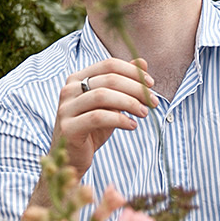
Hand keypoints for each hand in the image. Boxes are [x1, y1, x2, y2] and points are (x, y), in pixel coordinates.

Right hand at [52, 58, 154, 175]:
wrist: (74, 157)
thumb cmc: (93, 128)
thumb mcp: (111, 104)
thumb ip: (124, 83)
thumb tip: (142, 63)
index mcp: (77, 78)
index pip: (109, 65)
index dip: (133, 72)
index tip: (151, 84)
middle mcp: (68, 89)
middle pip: (109, 79)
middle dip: (136, 89)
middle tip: (153, 101)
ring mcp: (66, 108)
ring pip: (103, 96)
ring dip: (129, 103)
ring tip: (144, 113)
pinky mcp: (68, 127)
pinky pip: (98, 117)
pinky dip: (119, 120)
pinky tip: (132, 126)